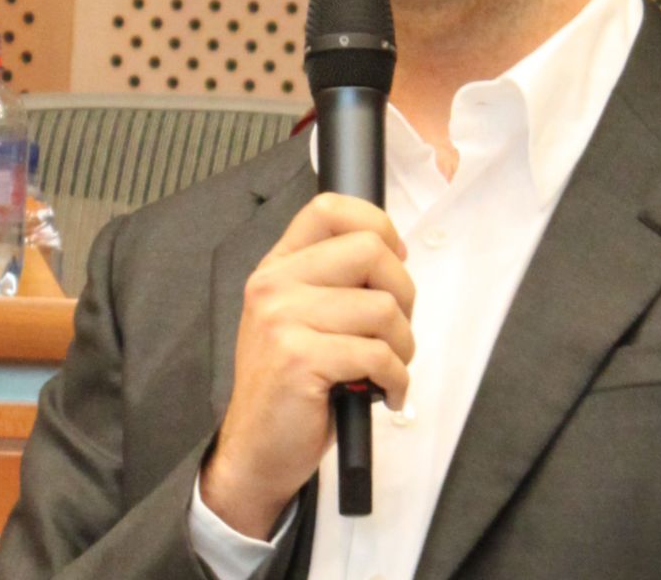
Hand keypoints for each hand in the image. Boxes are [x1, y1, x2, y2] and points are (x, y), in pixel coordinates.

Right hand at [200, 192, 415, 538]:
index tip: (395, 258)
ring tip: (388, 370)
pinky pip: (379, 355)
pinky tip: (386, 394)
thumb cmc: (291, 387)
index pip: (330, 209)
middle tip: (395, 330)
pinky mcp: (300, 359)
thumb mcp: (301, 319)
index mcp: (278, 268)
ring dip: (403, 346)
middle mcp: (274, 286)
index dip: (378, 225)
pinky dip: (397, 379)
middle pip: (370, 251)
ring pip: (383, 308)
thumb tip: (395, 253)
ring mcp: (283, 320)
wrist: (256, 450)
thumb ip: (335, 282)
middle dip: (404, 293)